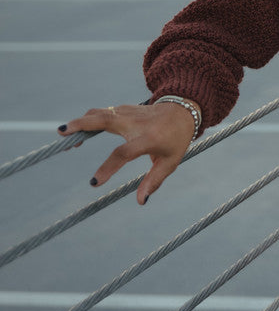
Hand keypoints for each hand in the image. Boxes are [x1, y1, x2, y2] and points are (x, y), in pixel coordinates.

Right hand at [57, 101, 197, 204]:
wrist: (184, 110)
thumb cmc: (176, 140)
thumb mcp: (171, 162)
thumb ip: (154, 181)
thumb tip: (141, 202)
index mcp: (149, 138)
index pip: (124, 153)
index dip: (108, 168)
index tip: (94, 183)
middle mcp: (137, 122)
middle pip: (106, 120)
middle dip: (83, 125)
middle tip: (62, 132)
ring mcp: (130, 112)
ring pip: (102, 112)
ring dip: (81, 121)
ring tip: (64, 134)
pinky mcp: (124, 109)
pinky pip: (104, 112)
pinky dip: (88, 119)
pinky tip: (77, 130)